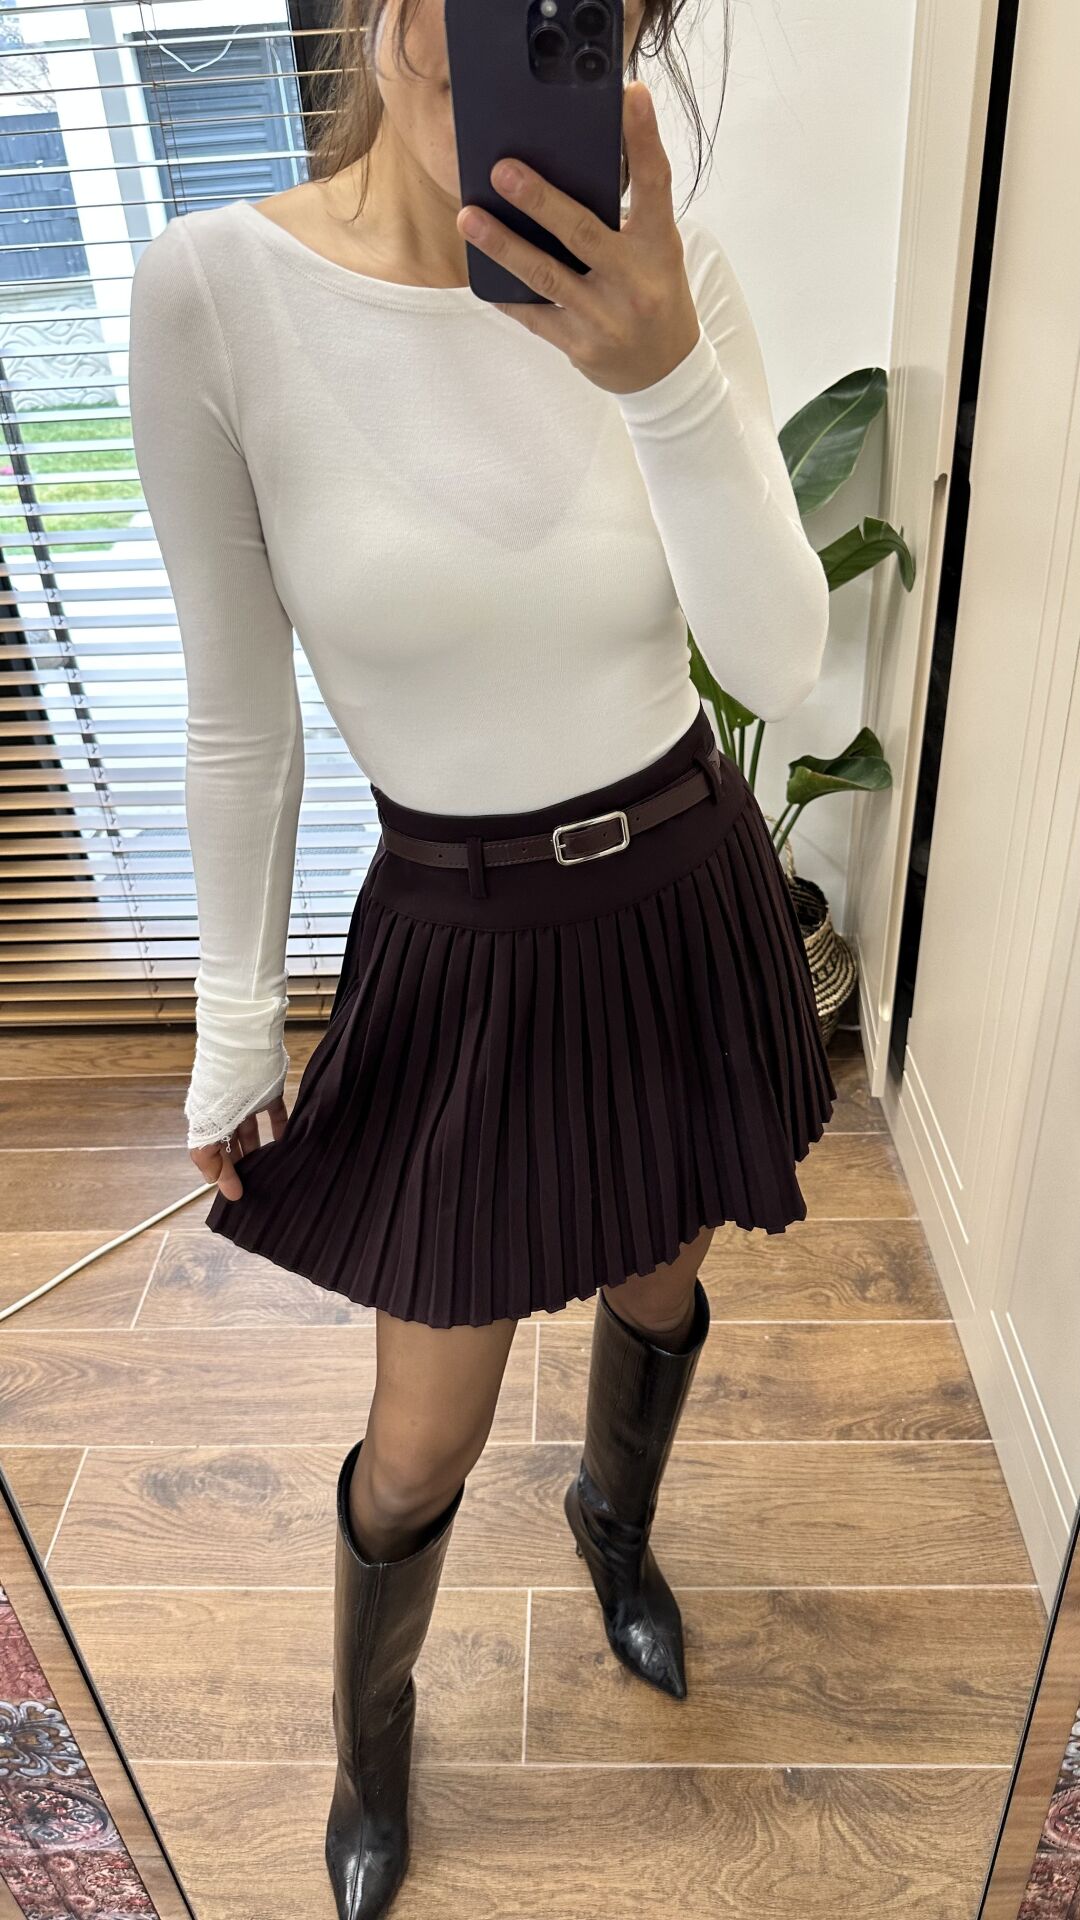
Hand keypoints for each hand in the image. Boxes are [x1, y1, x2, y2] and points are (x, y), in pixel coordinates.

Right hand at [189, 1093, 288, 1200]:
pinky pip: (276, 1114)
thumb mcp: (207, 1128)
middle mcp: (224, 1111)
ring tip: (271, 1170)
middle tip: (256, 1185)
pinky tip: (286, 1144)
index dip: (222, 1173)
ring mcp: (246, 1101)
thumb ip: (207, 1157)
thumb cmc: (220, 1086)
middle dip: (241, 1164)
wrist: (243, 1047)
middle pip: (232, 1143)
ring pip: (252, 1131)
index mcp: (206, 1119)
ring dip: (259, 1150)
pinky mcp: (268, 1091)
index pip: (211, 1152)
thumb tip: (215, 1183)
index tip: (238, 1193)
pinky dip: (280, 1129)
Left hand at [455, 79, 701, 396]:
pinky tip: (480, 273)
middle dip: (540, 200)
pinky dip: (506, 293)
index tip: (632, 97)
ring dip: (504, 245)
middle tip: (502, 170)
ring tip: (470, 218)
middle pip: (583, 232)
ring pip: (546, 276)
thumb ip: (623, 216)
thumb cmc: (651, 294)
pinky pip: (533, 316)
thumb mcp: (655, 252)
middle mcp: (634, 280)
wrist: (664, 371)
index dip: (644, 139)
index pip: (655, 184)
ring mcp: (605, 317)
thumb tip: (562, 171)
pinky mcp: (580, 346)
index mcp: (659, 246)